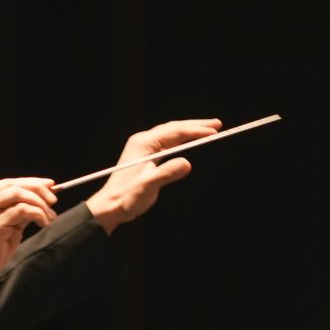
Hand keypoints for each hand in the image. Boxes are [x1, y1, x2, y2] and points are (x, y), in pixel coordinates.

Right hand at [0, 177, 58, 301]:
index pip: (7, 182)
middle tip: (53, 201)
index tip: (50, 186)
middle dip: (38, 190)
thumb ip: (16, 211)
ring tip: (49, 217)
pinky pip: (21, 210)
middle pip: (13, 185)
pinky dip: (37, 213)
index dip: (31, 182)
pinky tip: (43, 222)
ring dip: (39, 203)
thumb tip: (42, 198)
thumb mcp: (3, 225)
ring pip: (18, 194)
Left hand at [85, 119, 221, 232]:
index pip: (174, 132)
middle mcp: (143, 141)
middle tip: (218, 124)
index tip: (214, 131)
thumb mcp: (148, 186)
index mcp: (143, 143)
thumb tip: (187, 163)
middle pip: (174, 128)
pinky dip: (182, 141)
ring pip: (172, 134)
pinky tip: (191, 141)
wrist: (111, 206)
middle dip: (196, 125)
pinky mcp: (146, 156)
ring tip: (210, 129)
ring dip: (190, 131)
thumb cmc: (126, 197)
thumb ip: (167, 174)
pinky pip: (168, 143)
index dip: (196, 130)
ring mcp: (144, 148)